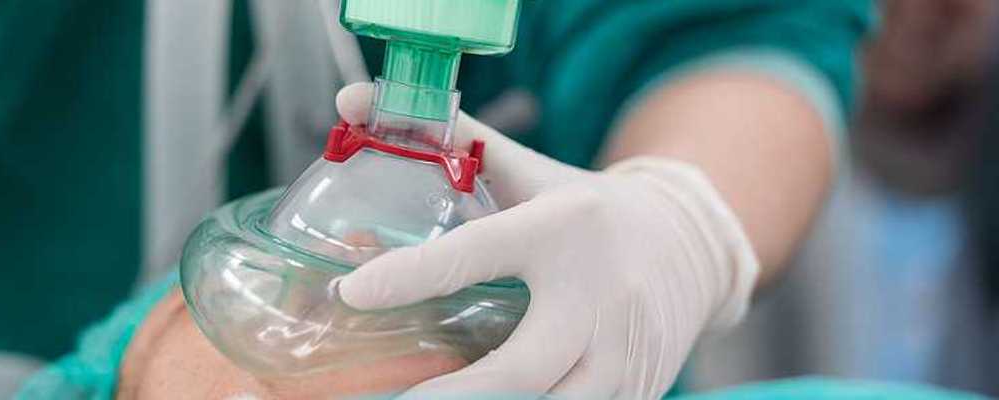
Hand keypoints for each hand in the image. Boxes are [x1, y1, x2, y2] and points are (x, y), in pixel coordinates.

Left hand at [333, 83, 759, 398]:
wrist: (692, 246)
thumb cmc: (588, 211)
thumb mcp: (528, 171)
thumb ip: (450, 140)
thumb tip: (352, 101)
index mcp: (559, 229)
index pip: (474, 253)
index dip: (409, 275)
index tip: (353, 292)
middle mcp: (596, 294)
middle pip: (520, 366)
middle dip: (457, 395)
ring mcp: (621, 352)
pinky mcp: (637, 388)